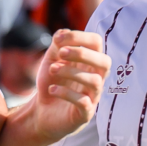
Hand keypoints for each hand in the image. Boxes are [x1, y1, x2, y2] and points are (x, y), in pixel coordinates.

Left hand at [11, 30, 108, 145]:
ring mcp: (92, 96)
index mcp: (90, 62)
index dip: (79, 37)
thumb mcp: (51, 61)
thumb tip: (63, 31)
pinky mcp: (85, 114)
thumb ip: (57, 46)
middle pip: (104, 62)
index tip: (58, 39)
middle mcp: (96, 78)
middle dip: (82, 54)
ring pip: (95, 81)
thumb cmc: (52, 83)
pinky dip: (67, 93)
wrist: (42, 112)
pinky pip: (84, 102)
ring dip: (71, 72)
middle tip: (61, 54)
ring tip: (52, 70)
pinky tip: (52, 89)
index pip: (96, 43)